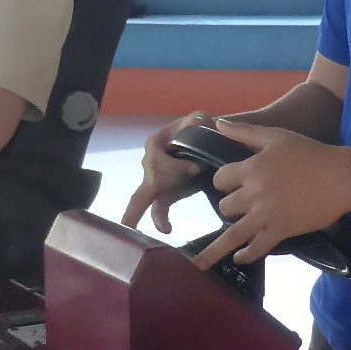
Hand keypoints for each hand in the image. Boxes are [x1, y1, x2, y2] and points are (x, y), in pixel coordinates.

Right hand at [122, 113, 219, 233]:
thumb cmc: (197, 130)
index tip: (196, 168)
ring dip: (145, 211)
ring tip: (152, 227)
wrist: (205, 144)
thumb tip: (197, 123)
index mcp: (154, 144)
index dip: (176, 165)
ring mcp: (155, 182)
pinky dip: (160, 220)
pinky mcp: (165, 195)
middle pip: (152, 178)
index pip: (156, 159)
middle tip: (193, 176)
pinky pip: (157, 210)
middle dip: (166, 182)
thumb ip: (197, 120)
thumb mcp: (197, 120)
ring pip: (146, 197)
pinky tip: (167, 229)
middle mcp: (150, 163)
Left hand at [192, 120, 350, 269]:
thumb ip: (245, 132)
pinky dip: (247, 255)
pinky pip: (258, 247)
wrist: (342, 177)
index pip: (220, 180)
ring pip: (234, 233)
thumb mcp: (276, 136)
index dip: (222, 182)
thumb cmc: (311, 153)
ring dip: (216, 249)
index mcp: (251, 169)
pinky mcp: (281, 230)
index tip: (229, 184)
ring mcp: (266, 215)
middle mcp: (254, 194)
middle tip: (240, 207)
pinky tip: (240, 258)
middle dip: (229, 206)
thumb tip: (218, 124)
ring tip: (199, 264)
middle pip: (225, 206)